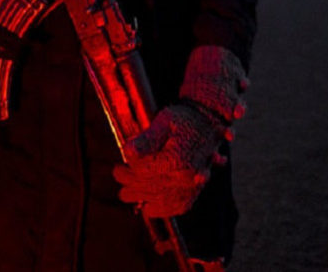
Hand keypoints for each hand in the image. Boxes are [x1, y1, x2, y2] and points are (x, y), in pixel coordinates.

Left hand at [112, 46, 248, 217]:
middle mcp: (186, 175)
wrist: (211, 121)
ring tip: (126, 193)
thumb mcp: (164, 121)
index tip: (117, 167)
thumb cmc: (184, 118)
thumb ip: (147, 139)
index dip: (126, 171)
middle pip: (150, 187)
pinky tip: (149, 207)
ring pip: (161, 200)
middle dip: (130, 184)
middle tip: (118, 177)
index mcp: (177, 158)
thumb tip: (128, 151)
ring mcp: (193, 185)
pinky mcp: (196, 190)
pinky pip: (179, 206)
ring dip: (142, 197)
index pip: (143, 172)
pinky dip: (163, 209)